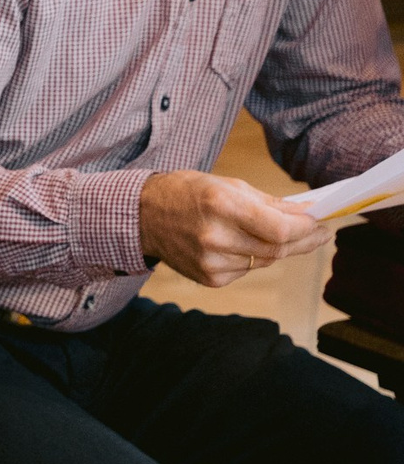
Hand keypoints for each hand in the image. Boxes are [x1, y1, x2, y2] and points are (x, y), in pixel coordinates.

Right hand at [139, 170, 328, 286]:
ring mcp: (210, 260)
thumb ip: (269, 203)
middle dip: (303, 240)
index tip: (321, 223)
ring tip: (281, 235)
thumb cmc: (187, 193)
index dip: (306, 229)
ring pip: (266, 260)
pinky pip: (247, 270)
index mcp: (220, 204)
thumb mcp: (227, 185)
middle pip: (278, 248)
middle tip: (320, 233)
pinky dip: (253, 258)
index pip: (280, 229)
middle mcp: (215, 235)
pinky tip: (243, 245)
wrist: (142, 215)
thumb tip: (307, 214)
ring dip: (279, 248)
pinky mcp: (208, 278)